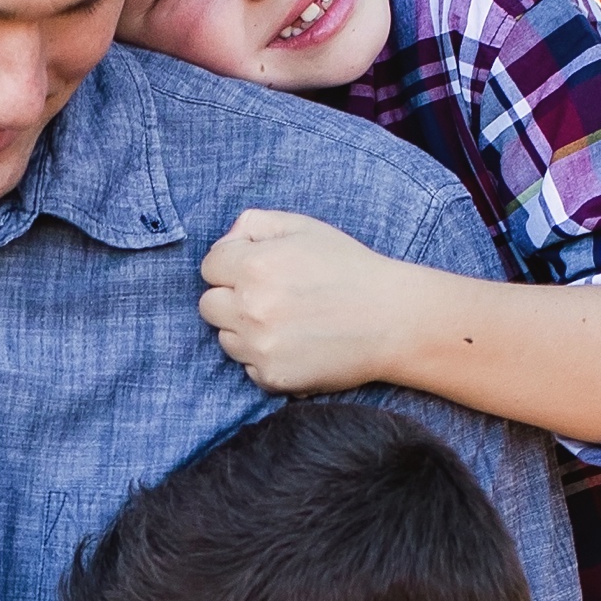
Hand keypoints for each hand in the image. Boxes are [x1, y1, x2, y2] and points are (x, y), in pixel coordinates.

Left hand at [199, 206, 419, 394]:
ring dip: (245, 329)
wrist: (392, 320)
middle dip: (232, 298)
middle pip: (209, 305)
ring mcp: (260, 347)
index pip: (209, 267)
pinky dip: (264, 357)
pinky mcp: (272, 377)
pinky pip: (247, 366)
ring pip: (225, 338)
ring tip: (286, 320)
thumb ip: (254, 224)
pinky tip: (296, 344)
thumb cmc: (349, 268)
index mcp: (254, 266)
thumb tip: (225, 243)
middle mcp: (250, 308)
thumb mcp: (303, 227)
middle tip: (270, 296)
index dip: (233, 265)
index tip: (260, 269)